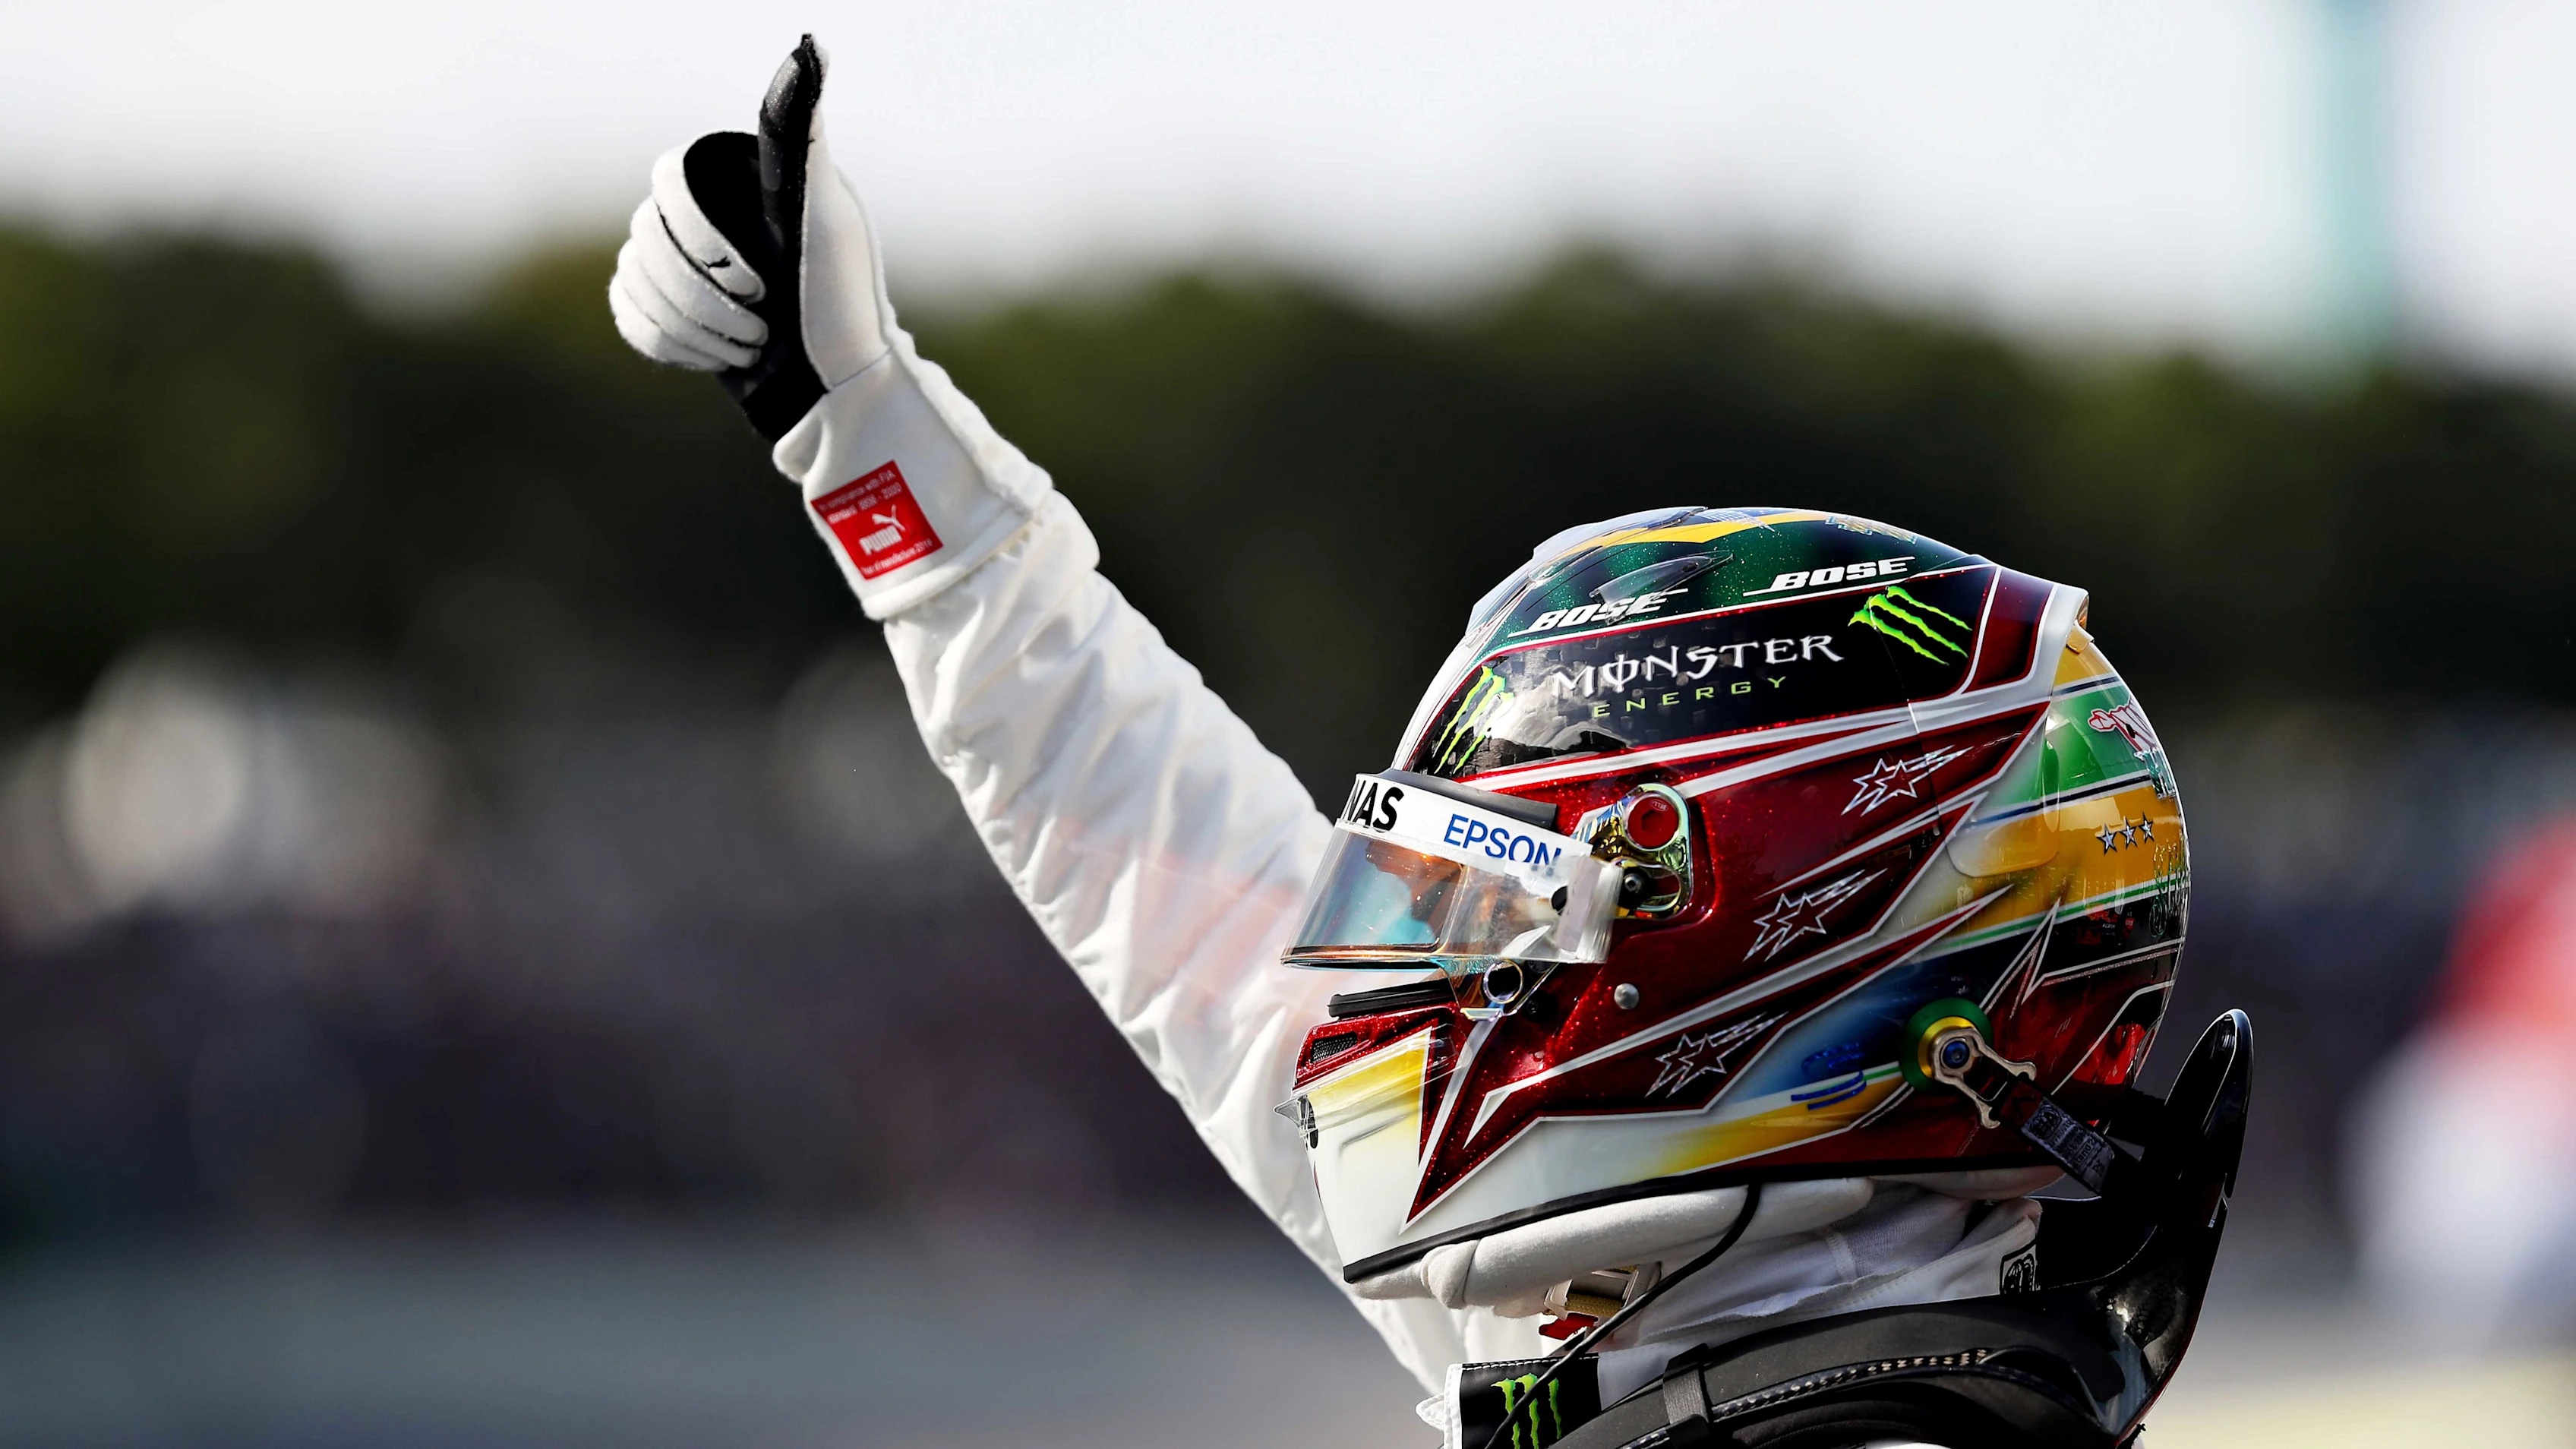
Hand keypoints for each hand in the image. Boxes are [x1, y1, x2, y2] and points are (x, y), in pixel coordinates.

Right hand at [609, 36, 893, 439]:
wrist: (838, 391)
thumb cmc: (843, 301)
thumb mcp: (826, 212)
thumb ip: (803, 133)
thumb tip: (808, 47)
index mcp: (739, 184)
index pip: (669, 181)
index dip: (697, 234)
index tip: (751, 274)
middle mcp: (711, 218)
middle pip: (646, 238)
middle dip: (699, 295)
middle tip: (761, 321)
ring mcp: (689, 267)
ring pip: (634, 279)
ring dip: (690, 325)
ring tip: (751, 345)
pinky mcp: (676, 314)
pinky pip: (628, 314)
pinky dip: (671, 343)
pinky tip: (719, 357)